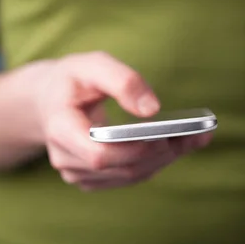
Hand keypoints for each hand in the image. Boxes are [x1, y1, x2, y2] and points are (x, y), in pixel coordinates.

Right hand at [34, 51, 212, 190]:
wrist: (49, 100)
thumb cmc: (72, 80)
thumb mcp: (91, 65)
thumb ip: (122, 81)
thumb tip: (152, 109)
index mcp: (60, 129)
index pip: (98, 154)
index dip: (133, 150)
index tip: (163, 136)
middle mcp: (65, 158)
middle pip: (120, 167)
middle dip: (159, 152)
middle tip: (194, 133)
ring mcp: (77, 173)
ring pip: (129, 176)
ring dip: (164, 159)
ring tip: (195, 137)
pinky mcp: (92, 178)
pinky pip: (128, 176)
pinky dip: (156, 162)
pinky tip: (179, 145)